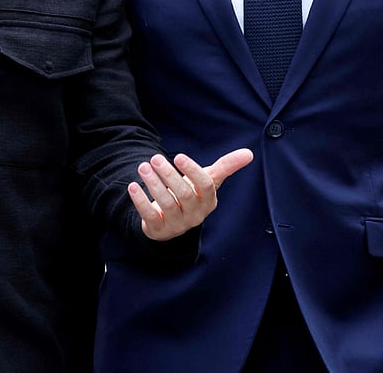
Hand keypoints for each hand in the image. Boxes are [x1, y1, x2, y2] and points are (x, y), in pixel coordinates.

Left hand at [128, 148, 252, 240]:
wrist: (173, 223)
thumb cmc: (193, 195)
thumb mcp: (208, 181)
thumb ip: (226, 167)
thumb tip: (249, 153)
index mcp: (208, 201)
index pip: (205, 186)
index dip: (193, 172)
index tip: (180, 157)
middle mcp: (194, 214)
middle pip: (183, 194)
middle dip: (168, 175)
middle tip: (155, 158)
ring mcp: (177, 224)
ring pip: (166, 204)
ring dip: (153, 184)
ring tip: (143, 167)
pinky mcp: (159, 229)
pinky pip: (149, 216)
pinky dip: (140, 200)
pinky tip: (133, 186)